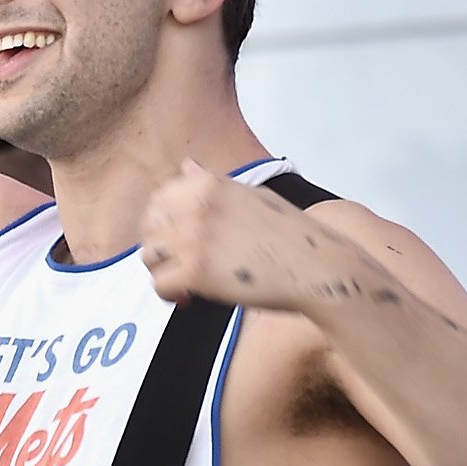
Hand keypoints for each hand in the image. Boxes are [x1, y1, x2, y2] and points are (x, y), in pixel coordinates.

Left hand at [136, 159, 346, 310]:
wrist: (317, 268)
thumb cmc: (291, 237)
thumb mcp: (252, 196)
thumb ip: (213, 185)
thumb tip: (186, 166)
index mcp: (209, 184)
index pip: (158, 200)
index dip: (163, 226)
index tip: (179, 243)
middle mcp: (198, 205)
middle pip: (149, 229)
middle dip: (159, 250)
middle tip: (180, 268)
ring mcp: (195, 237)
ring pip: (149, 257)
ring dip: (163, 273)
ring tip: (186, 284)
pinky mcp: (197, 270)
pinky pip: (160, 285)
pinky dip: (171, 295)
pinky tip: (190, 299)